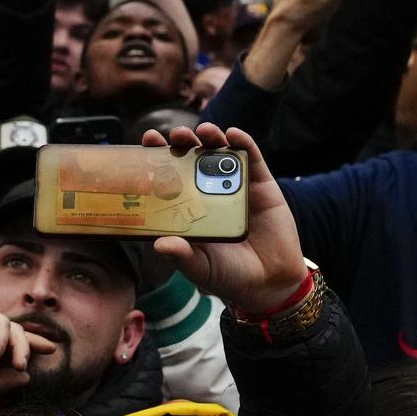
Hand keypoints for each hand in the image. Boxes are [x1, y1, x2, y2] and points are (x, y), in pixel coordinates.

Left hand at [141, 123, 307, 312]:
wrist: (269, 283)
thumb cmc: (227, 274)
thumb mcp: (199, 267)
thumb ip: (181, 256)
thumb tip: (160, 245)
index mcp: (185, 206)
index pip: (166, 176)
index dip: (156, 157)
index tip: (147, 142)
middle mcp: (206, 191)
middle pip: (190, 158)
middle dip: (181, 142)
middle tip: (174, 134)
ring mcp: (234, 186)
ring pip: (219, 153)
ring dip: (210, 137)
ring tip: (204, 131)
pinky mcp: (261, 186)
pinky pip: (252, 159)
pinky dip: (244, 144)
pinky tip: (234, 135)